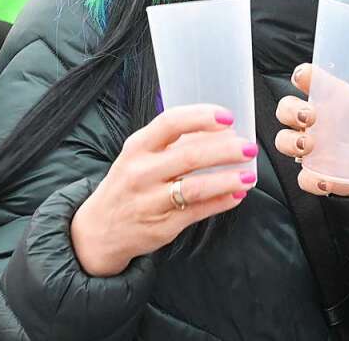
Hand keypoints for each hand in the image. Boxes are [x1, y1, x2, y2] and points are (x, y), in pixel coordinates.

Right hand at [70, 104, 258, 276]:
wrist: (99, 230)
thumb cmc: (129, 183)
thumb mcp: (139, 156)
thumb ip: (172, 142)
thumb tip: (221, 130)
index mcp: (138, 147)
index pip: (171, 123)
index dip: (202, 117)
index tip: (228, 117)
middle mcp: (141, 172)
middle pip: (190, 156)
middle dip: (226, 150)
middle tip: (248, 148)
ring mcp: (151, 201)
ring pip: (196, 187)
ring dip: (228, 180)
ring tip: (249, 175)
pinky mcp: (162, 226)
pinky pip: (198, 211)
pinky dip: (221, 202)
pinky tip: (236, 195)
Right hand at [275, 64, 348, 197]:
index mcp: (335, 102)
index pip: (310, 82)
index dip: (302, 76)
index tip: (304, 76)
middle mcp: (319, 123)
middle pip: (286, 109)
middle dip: (290, 110)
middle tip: (308, 116)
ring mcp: (315, 149)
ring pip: (285, 140)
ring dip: (290, 141)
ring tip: (308, 146)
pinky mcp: (318, 175)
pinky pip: (303, 177)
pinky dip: (310, 179)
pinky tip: (325, 180)